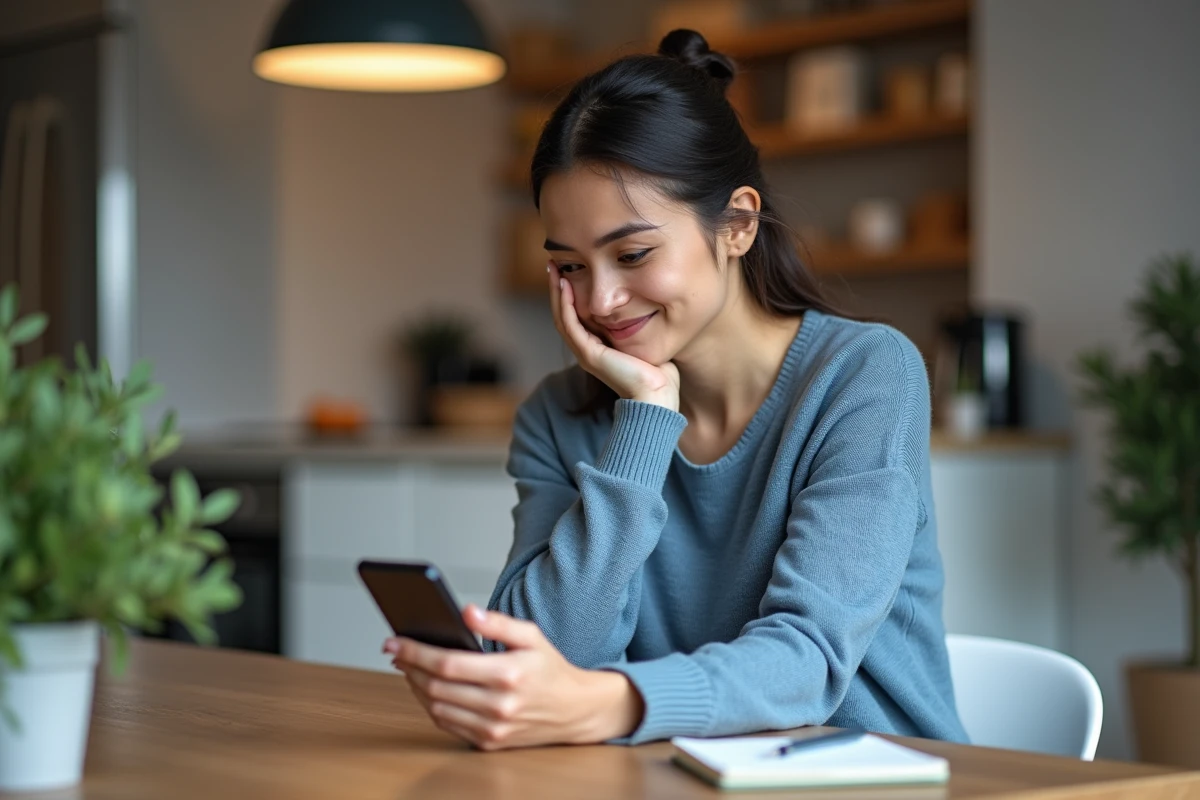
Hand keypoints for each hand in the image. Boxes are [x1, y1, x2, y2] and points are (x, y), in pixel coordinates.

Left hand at [384, 605, 643, 749]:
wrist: (575, 710)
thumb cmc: (551, 669)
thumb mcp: (532, 636)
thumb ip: (498, 622)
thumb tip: (466, 611)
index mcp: (508, 674)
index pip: (447, 663)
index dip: (415, 652)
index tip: (394, 642)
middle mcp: (499, 705)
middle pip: (436, 687)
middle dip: (409, 667)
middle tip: (397, 652)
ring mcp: (493, 728)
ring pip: (436, 708)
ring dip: (416, 688)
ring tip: (409, 668)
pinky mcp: (489, 743)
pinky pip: (448, 725)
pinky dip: (432, 706)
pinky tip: (429, 689)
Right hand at [549, 262, 680, 411]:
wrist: (657, 396)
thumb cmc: (658, 373)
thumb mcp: (646, 338)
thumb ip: (639, 322)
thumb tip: (649, 301)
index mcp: (598, 347)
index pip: (576, 315)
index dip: (570, 293)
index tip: (569, 269)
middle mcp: (587, 350)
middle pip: (564, 314)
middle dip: (558, 289)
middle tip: (553, 264)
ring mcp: (585, 353)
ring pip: (562, 318)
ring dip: (556, 293)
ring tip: (553, 270)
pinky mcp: (589, 355)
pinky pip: (570, 326)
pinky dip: (566, 305)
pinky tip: (565, 286)